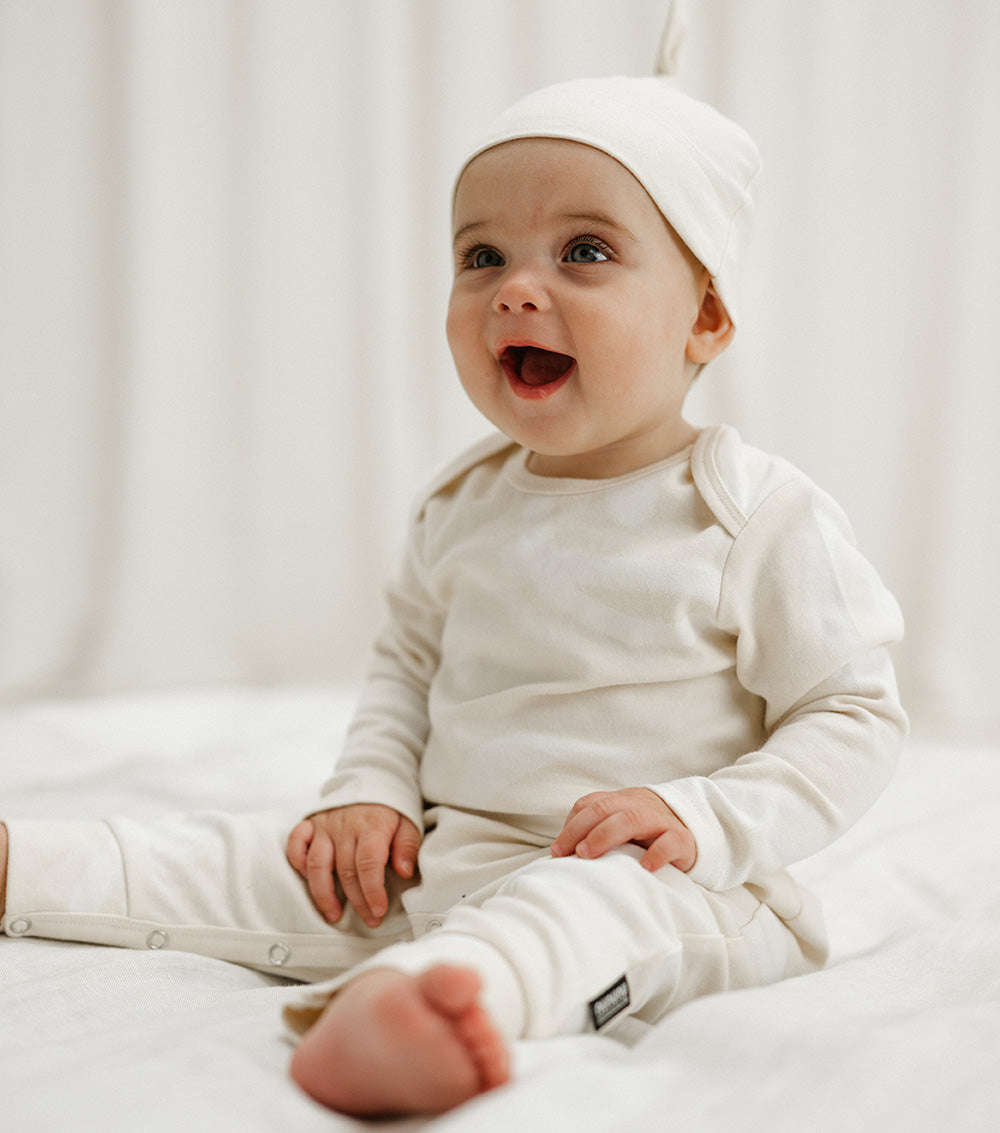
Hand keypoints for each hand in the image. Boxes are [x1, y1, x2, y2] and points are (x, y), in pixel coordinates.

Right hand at [286, 805, 420, 927]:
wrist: (374, 778)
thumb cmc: (392, 809)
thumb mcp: (409, 823)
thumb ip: (407, 846)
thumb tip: (404, 872)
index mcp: (372, 826)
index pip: (368, 863)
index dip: (372, 890)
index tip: (379, 910)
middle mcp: (345, 826)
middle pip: (345, 870)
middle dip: (357, 900)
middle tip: (369, 919)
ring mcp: (325, 824)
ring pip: (317, 863)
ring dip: (323, 893)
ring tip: (333, 914)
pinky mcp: (311, 822)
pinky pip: (296, 842)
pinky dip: (297, 861)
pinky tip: (307, 880)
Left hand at [550, 787, 695, 872]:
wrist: (692, 830)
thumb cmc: (645, 835)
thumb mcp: (619, 828)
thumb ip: (595, 833)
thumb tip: (561, 856)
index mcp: (618, 803)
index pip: (589, 805)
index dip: (571, 826)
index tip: (557, 852)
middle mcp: (636, 806)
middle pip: (604, 808)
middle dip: (582, 829)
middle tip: (570, 853)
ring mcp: (659, 821)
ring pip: (631, 818)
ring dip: (606, 834)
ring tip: (589, 855)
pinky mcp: (681, 839)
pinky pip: (670, 841)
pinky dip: (657, 853)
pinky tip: (645, 867)